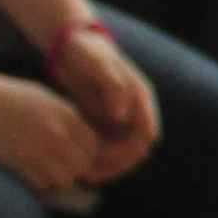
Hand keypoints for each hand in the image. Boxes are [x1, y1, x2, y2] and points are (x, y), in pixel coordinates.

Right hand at [0, 72, 108, 195]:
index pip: (93, 146)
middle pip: (81, 166)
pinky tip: (25, 170)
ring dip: (55, 178)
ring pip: (63, 180)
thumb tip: (86, 144)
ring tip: (41, 168)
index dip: (85, 154)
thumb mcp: (44, 98)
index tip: (72, 155)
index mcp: (66, 115)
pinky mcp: (18, 162)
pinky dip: (37, 183)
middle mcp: (56, 133)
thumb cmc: (6, 97)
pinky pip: (41, 184)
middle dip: (73, 169)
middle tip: (57, 165)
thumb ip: (68, 119)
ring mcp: (37, 149)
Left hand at [44, 20, 157, 177]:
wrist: (72, 42)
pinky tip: (77, 161)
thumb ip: (113, 87)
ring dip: (108, 164)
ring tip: (83, 173)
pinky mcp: (107, 117)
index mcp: (140, 97)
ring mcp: (122, 114)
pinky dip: (97, 155)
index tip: (105, 162)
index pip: (145, 135)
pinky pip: (108, 143)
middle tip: (92, 175)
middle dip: (117, 165)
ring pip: (123, 150)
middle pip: (136, 148)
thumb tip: (122, 116)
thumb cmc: (85, 50)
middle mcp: (135, 108)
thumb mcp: (98, 64)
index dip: (129, 153)